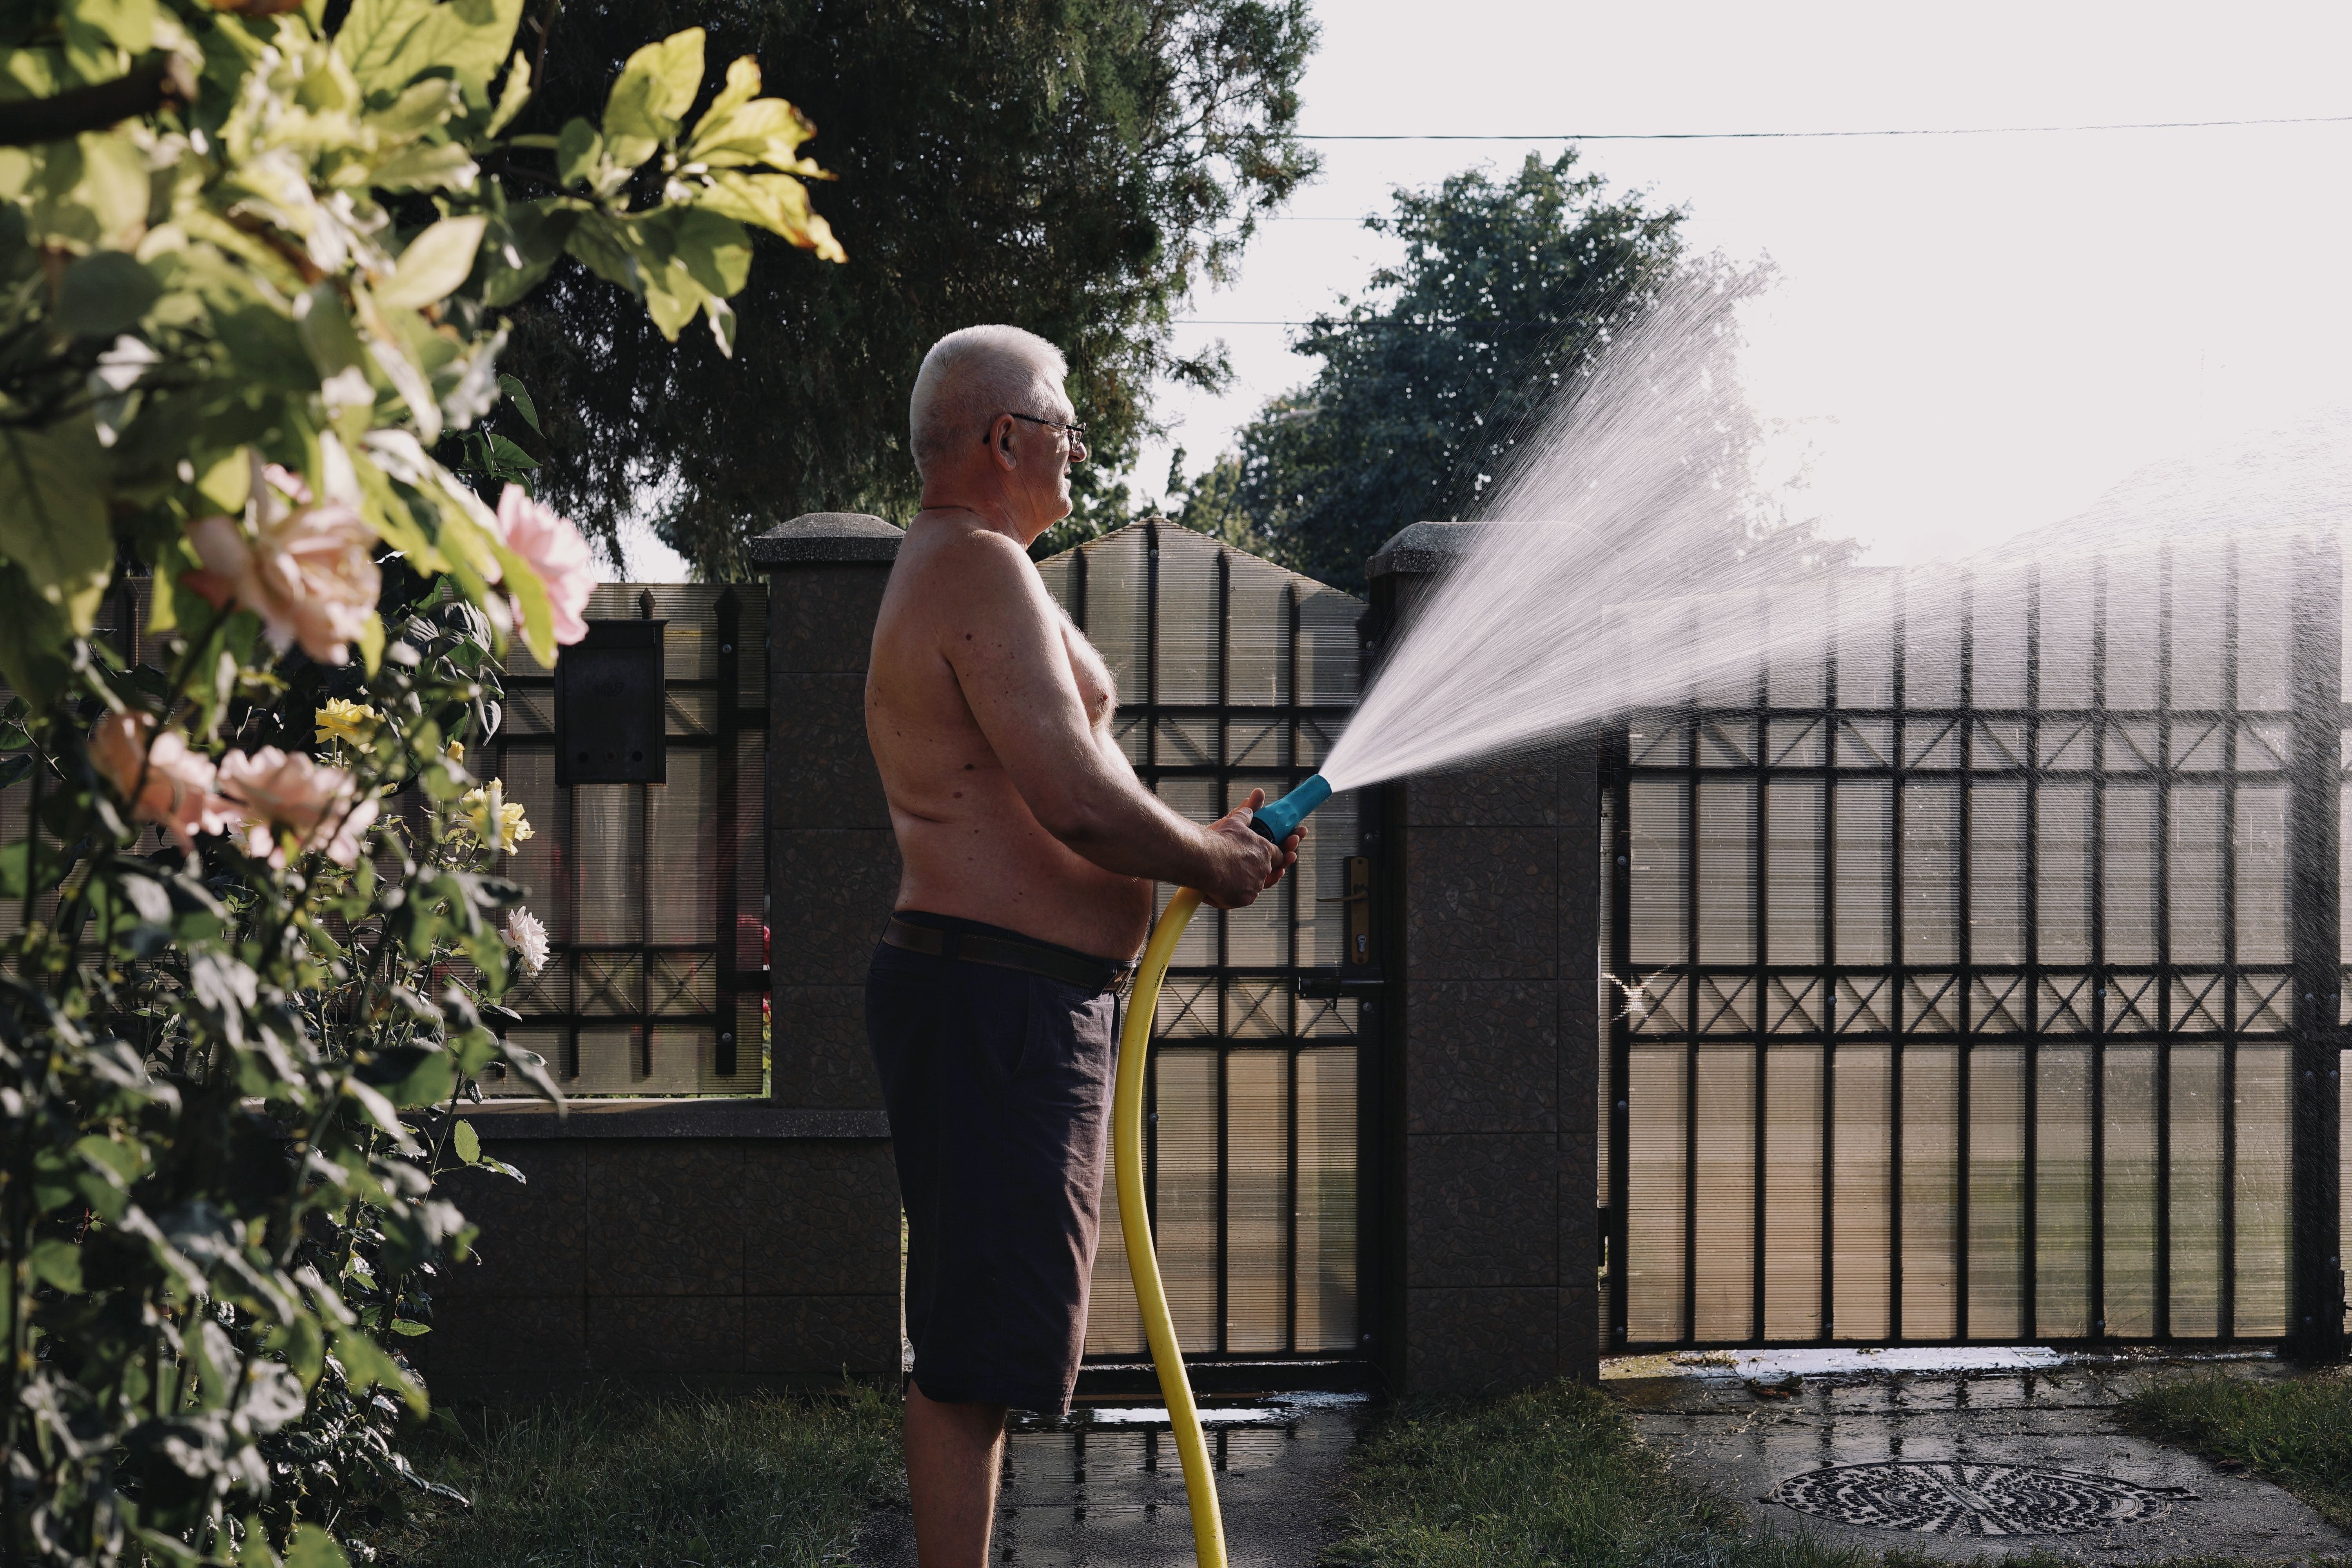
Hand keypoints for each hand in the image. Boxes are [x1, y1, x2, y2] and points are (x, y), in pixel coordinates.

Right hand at [1197, 789, 1305, 908]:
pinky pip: (1242, 898)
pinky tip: (1224, 889)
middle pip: (1268, 872)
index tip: (1269, 857)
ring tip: (1232, 877)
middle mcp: (1263, 869)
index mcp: (1265, 850)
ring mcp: (1255, 885)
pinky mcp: (1244, 899)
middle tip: (1243, 868)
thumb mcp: (1234, 822)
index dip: (1275, 856)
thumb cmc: (1218, 839)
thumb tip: (1257, 795)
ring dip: (1246, 882)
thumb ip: (1246, 812)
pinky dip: (1234, 894)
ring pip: (1254, 886)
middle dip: (1259, 870)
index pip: (1279, 855)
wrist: (1203, 859)